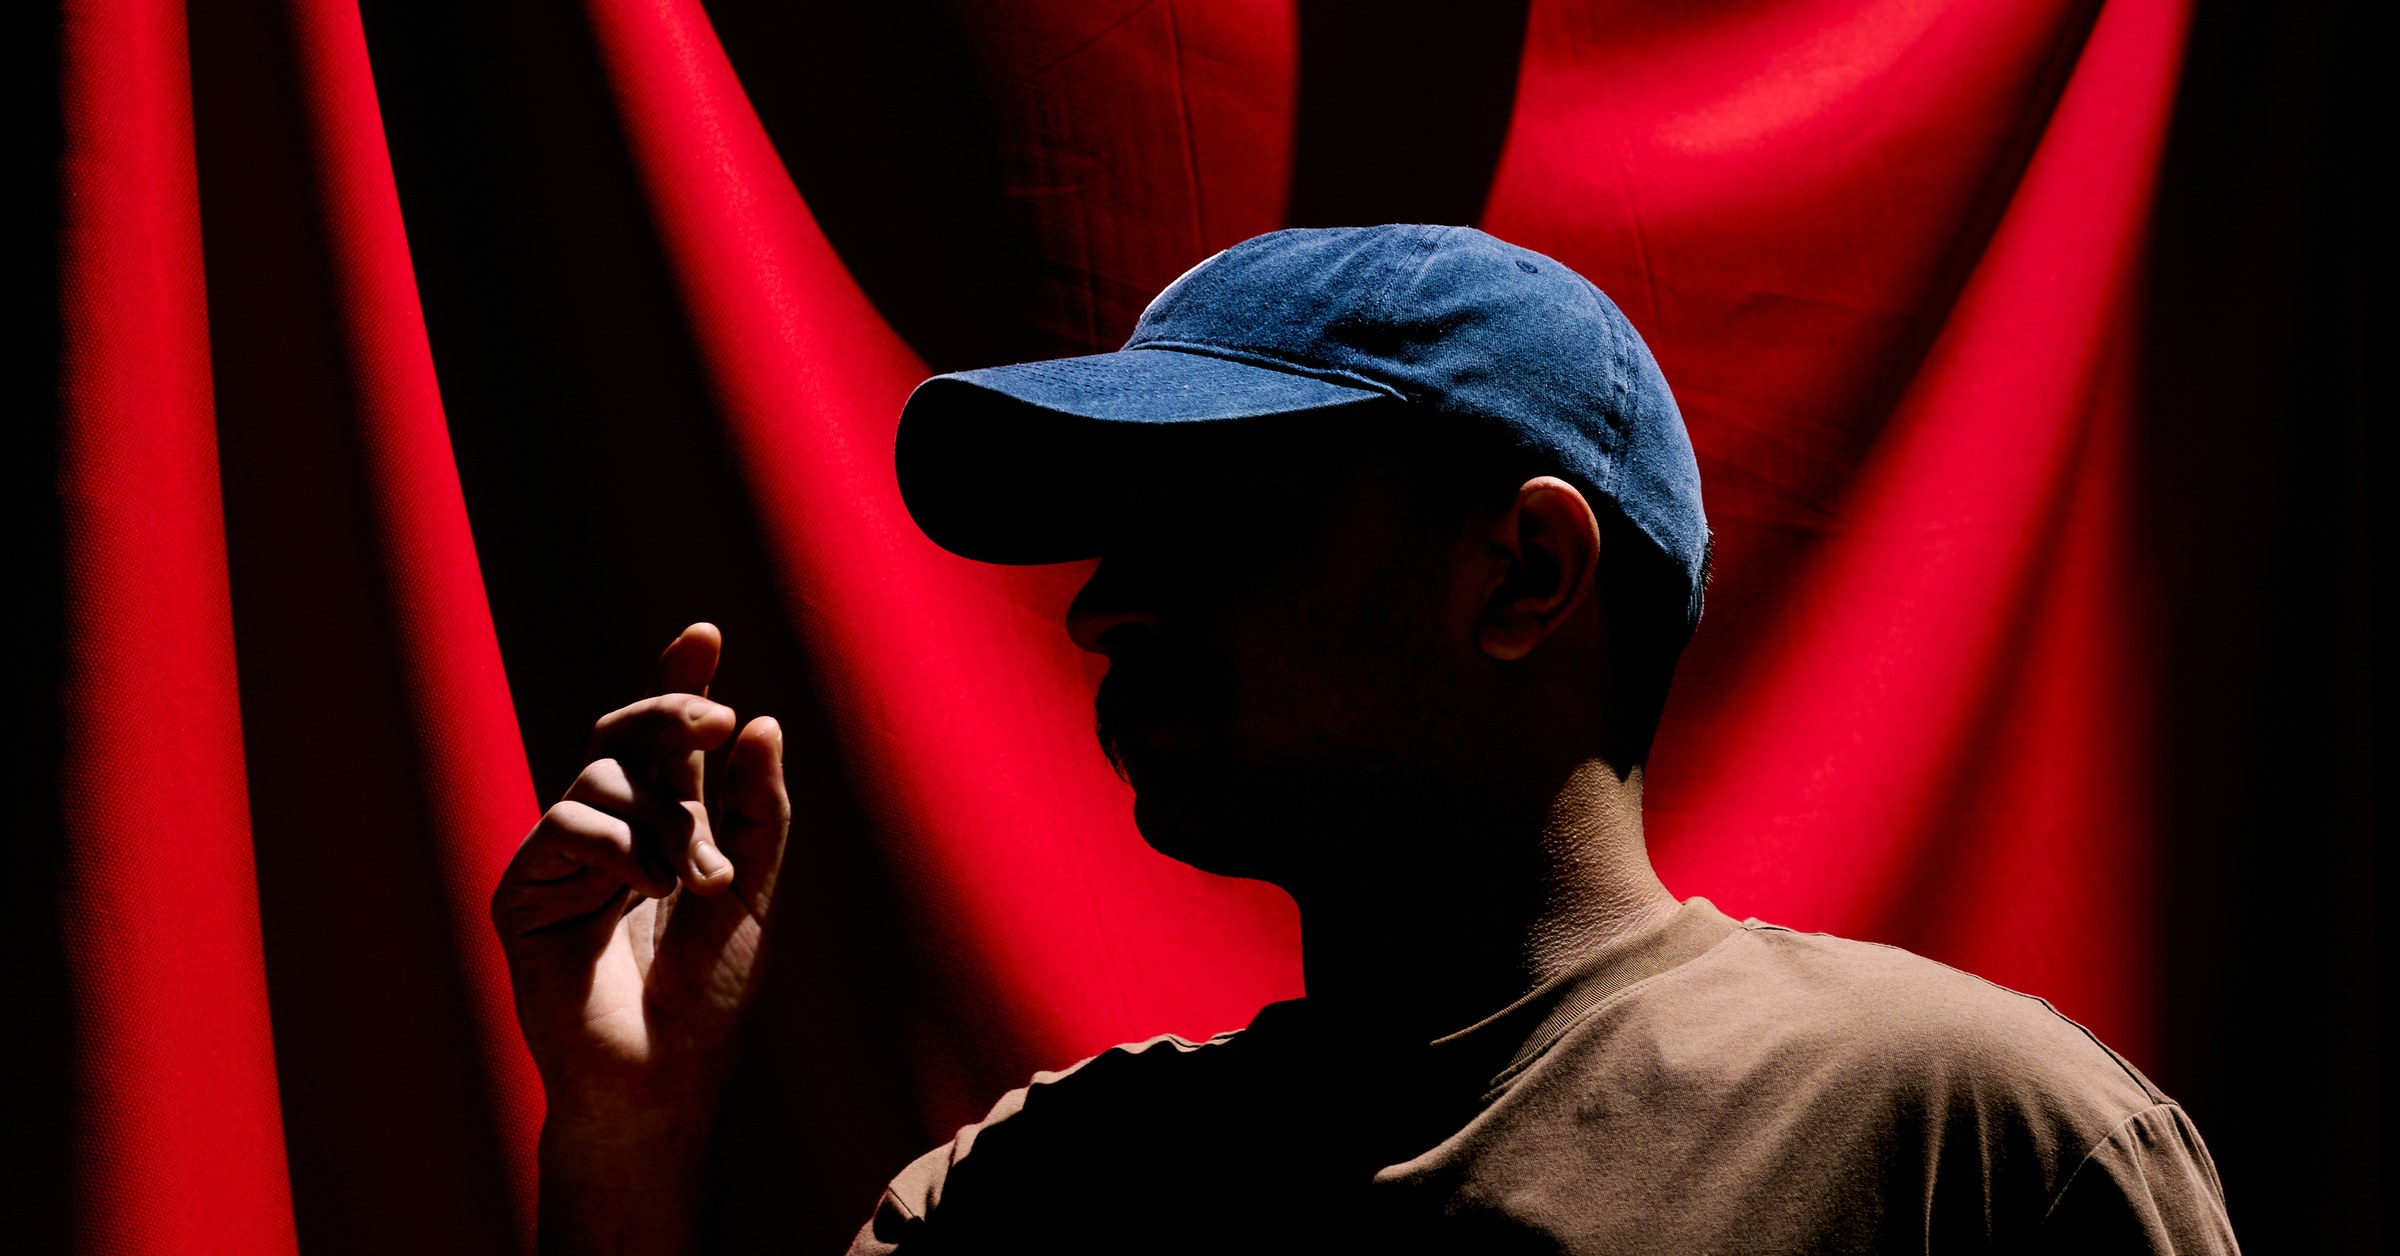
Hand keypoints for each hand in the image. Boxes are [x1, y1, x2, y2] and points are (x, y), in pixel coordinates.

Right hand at [492, 622, 788, 1149]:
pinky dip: (616, 848)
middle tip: (715, 722)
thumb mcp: (752, 889)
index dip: (678, 683)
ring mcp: (562, 860)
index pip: (666, 740)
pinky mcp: (522, 893)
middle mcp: (611, 833)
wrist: (663, 1077)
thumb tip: (762, 722)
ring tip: (692, 881)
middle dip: (671, 713)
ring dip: (662, 820)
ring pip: (601, 778)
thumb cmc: (708, 995)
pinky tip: (647, 890)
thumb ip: (759, 810)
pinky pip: (564, 825)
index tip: (705, 633)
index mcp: (666, 826)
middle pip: (626, 736)